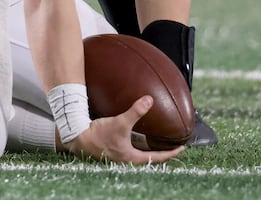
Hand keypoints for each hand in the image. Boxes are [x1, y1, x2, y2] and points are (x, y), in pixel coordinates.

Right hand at [64, 96, 184, 164]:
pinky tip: (136, 133)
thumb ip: (135, 112)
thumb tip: (149, 100)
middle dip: (161, 150)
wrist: (79, 137)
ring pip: (140, 153)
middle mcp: (128, 160)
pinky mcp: (113, 149)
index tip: (182, 147)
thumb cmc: (99, 135)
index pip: (158, 158)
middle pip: (150, 157)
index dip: (171, 153)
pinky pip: (130, 147)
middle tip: (171, 143)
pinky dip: (138, 141)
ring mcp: (120, 156)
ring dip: (149, 146)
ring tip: (157, 138)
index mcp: (133, 158)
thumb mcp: (120, 123)